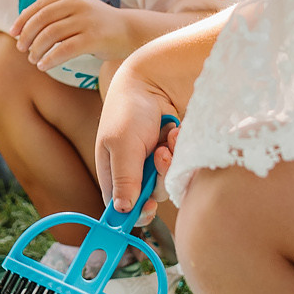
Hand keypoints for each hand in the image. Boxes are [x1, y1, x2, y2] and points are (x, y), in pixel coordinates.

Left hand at [11, 0, 130, 73]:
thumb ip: (54, 14)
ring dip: (37, 49)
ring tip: (33, 60)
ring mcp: (86, 20)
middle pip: (41, 20)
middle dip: (27, 36)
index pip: (39, 6)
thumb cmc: (95, 25)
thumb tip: (21, 28)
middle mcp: (77, 4)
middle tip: (21, 49)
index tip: (12, 33)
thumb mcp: (76, 11)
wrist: (128, 32)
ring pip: (51, 35)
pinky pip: (64, 50)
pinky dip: (50, 59)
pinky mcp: (94, 38)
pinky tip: (43, 66)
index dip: (23, 20)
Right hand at [92, 58, 179, 213]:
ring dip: (170, 162)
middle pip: (148, 199)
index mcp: (112, 173)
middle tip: (159, 156)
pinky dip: (180, 152)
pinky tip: (176, 133)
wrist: (156, 80)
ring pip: (167, 184)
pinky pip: (181, 168)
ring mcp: (154, 165)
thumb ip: (123, 178)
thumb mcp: (122, 145)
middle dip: (158, 180)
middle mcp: (133, 172)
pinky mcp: (173, 156)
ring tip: (169, 138)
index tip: (148, 209)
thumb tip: (121, 211)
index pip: (120, 207)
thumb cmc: (129, 109)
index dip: (134, 213)